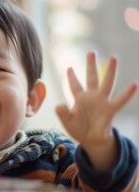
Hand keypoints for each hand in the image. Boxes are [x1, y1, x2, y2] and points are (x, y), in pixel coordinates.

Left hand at [56, 51, 136, 169]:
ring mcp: (102, 101)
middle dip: (91, 65)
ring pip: (107, 83)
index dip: (72, 77)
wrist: (91, 140)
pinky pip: (120, 100)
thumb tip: (59, 105)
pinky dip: (127, 93)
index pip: (74, 85)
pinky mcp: (110, 110)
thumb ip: (62, 113)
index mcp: (80, 98)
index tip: (69, 68)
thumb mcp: (67, 121)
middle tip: (91, 52)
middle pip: (91, 77)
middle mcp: (92, 97)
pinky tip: (134, 84)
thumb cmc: (78, 129)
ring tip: (114, 57)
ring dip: (110, 71)